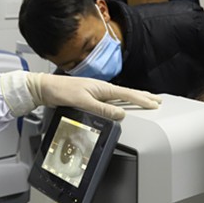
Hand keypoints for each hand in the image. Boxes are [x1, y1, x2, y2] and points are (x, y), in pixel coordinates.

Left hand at [28, 73, 160, 119]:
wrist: (46, 88)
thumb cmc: (61, 91)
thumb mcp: (83, 102)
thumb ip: (102, 109)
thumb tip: (120, 114)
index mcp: (102, 88)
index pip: (128, 94)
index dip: (142, 100)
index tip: (154, 104)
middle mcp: (101, 88)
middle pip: (127, 93)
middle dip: (143, 96)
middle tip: (157, 100)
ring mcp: (97, 92)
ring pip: (121, 96)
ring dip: (134, 98)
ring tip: (145, 100)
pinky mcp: (91, 96)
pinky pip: (112, 99)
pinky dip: (121, 101)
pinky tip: (122, 104)